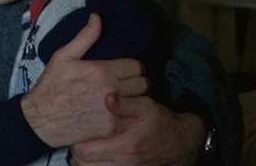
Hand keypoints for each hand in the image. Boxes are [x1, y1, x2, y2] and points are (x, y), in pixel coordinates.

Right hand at [21, 14, 148, 147]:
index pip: (137, 66)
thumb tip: (97, 17)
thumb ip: (85, 37)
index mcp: (102, 71)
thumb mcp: (64, 56)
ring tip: (128, 98)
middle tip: (129, 84)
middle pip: (143, 84)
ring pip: (141, 103)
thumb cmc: (51, 86)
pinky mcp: (111, 128)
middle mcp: (112, 91)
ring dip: (137, 99)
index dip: (135, 67)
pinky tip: (121, 112)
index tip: (128, 70)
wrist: (39, 120)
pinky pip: (132, 118)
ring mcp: (113, 111)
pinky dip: (130, 114)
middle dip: (139, 82)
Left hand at [69, 94, 205, 165]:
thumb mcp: (145, 107)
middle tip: (77, 140)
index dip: (76, 142)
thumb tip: (107, 97)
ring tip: (84, 147)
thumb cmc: (160, 122)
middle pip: (83, 165)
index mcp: (124, 146)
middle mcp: (123, 162)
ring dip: (84, 161)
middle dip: (76, 154)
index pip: (86, 152)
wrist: (179, 142)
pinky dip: (95, 165)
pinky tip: (95, 154)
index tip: (77, 131)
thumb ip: (125, 103)